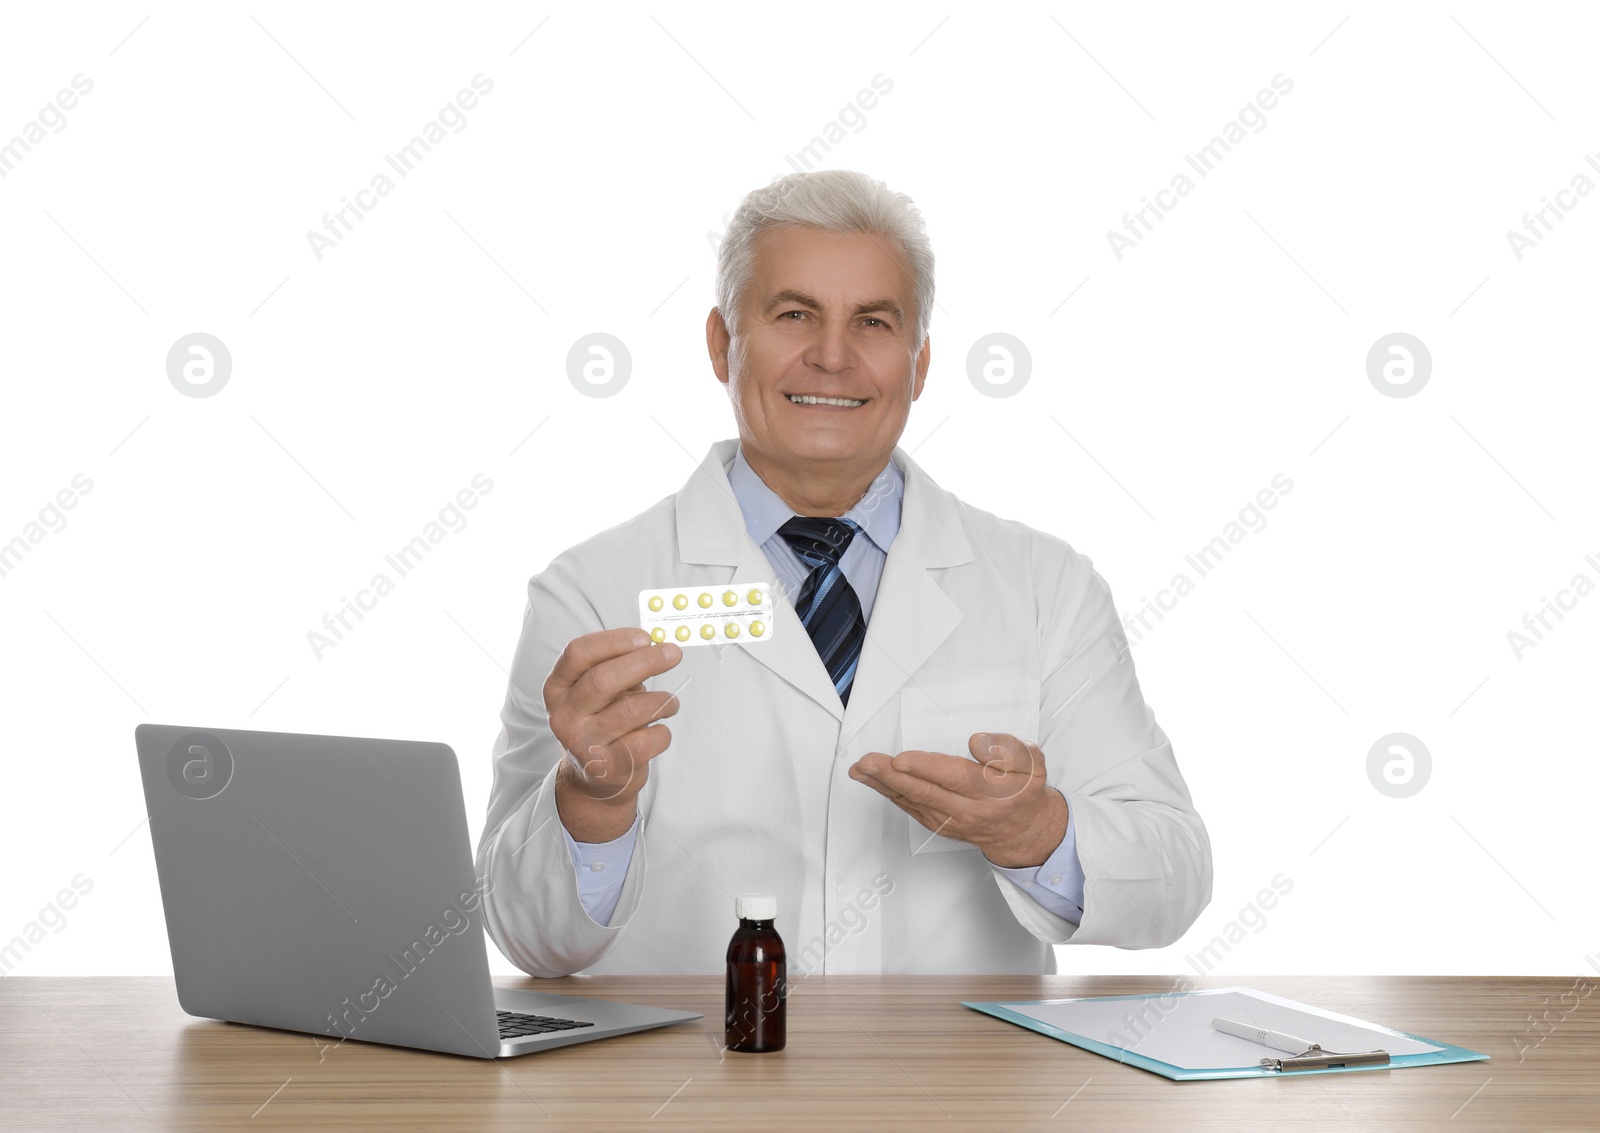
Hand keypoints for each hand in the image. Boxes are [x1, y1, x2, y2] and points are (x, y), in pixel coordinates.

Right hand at [545, 628, 682, 841]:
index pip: (579, 653)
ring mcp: (582, 743)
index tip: (645, 637)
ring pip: (631, 710)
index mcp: (557, 687)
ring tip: (670, 702)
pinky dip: (662, 732)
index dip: (614, 640)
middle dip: (645, 662)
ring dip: (661, 701)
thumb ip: (618, 668)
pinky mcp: (606, 768)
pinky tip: (660, 729)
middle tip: (673, 654)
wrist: (595, 778)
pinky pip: (646, 740)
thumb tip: (656, 648)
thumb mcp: (599, 692)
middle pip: (603, 679)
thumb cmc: (602, 722)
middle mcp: (564, 715)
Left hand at [848, 732, 1067, 867]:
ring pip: (911, 800)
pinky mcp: (937, 823)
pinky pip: (909, 806)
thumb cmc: (1024, 793)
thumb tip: (976, 743)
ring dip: (883, 785)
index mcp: (989, 792)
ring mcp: (948, 820)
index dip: (925, 768)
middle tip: (868, 763)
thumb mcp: (1033, 765)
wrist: (1024, 833)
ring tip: (860, 769)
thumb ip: (1009, 751)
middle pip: (924, 792)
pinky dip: (889, 793)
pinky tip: (872, 780)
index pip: (953, 778)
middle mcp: (965, 810)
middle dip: (892, 776)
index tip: (902, 759)